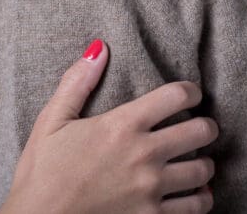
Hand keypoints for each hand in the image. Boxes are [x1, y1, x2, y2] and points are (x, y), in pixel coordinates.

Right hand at [0, 41, 215, 213]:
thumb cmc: (42, 169)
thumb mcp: (52, 119)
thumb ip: (77, 82)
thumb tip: (98, 48)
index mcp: (121, 125)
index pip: (175, 97)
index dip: (190, 91)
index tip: (190, 95)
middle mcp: (144, 155)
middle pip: (200, 132)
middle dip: (205, 125)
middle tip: (200, 126)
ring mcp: (152, 188)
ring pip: (203, 170)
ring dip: (204, 162)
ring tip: (196, 159)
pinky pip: (196, 206)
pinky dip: (201, 197)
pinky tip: (194, 191)